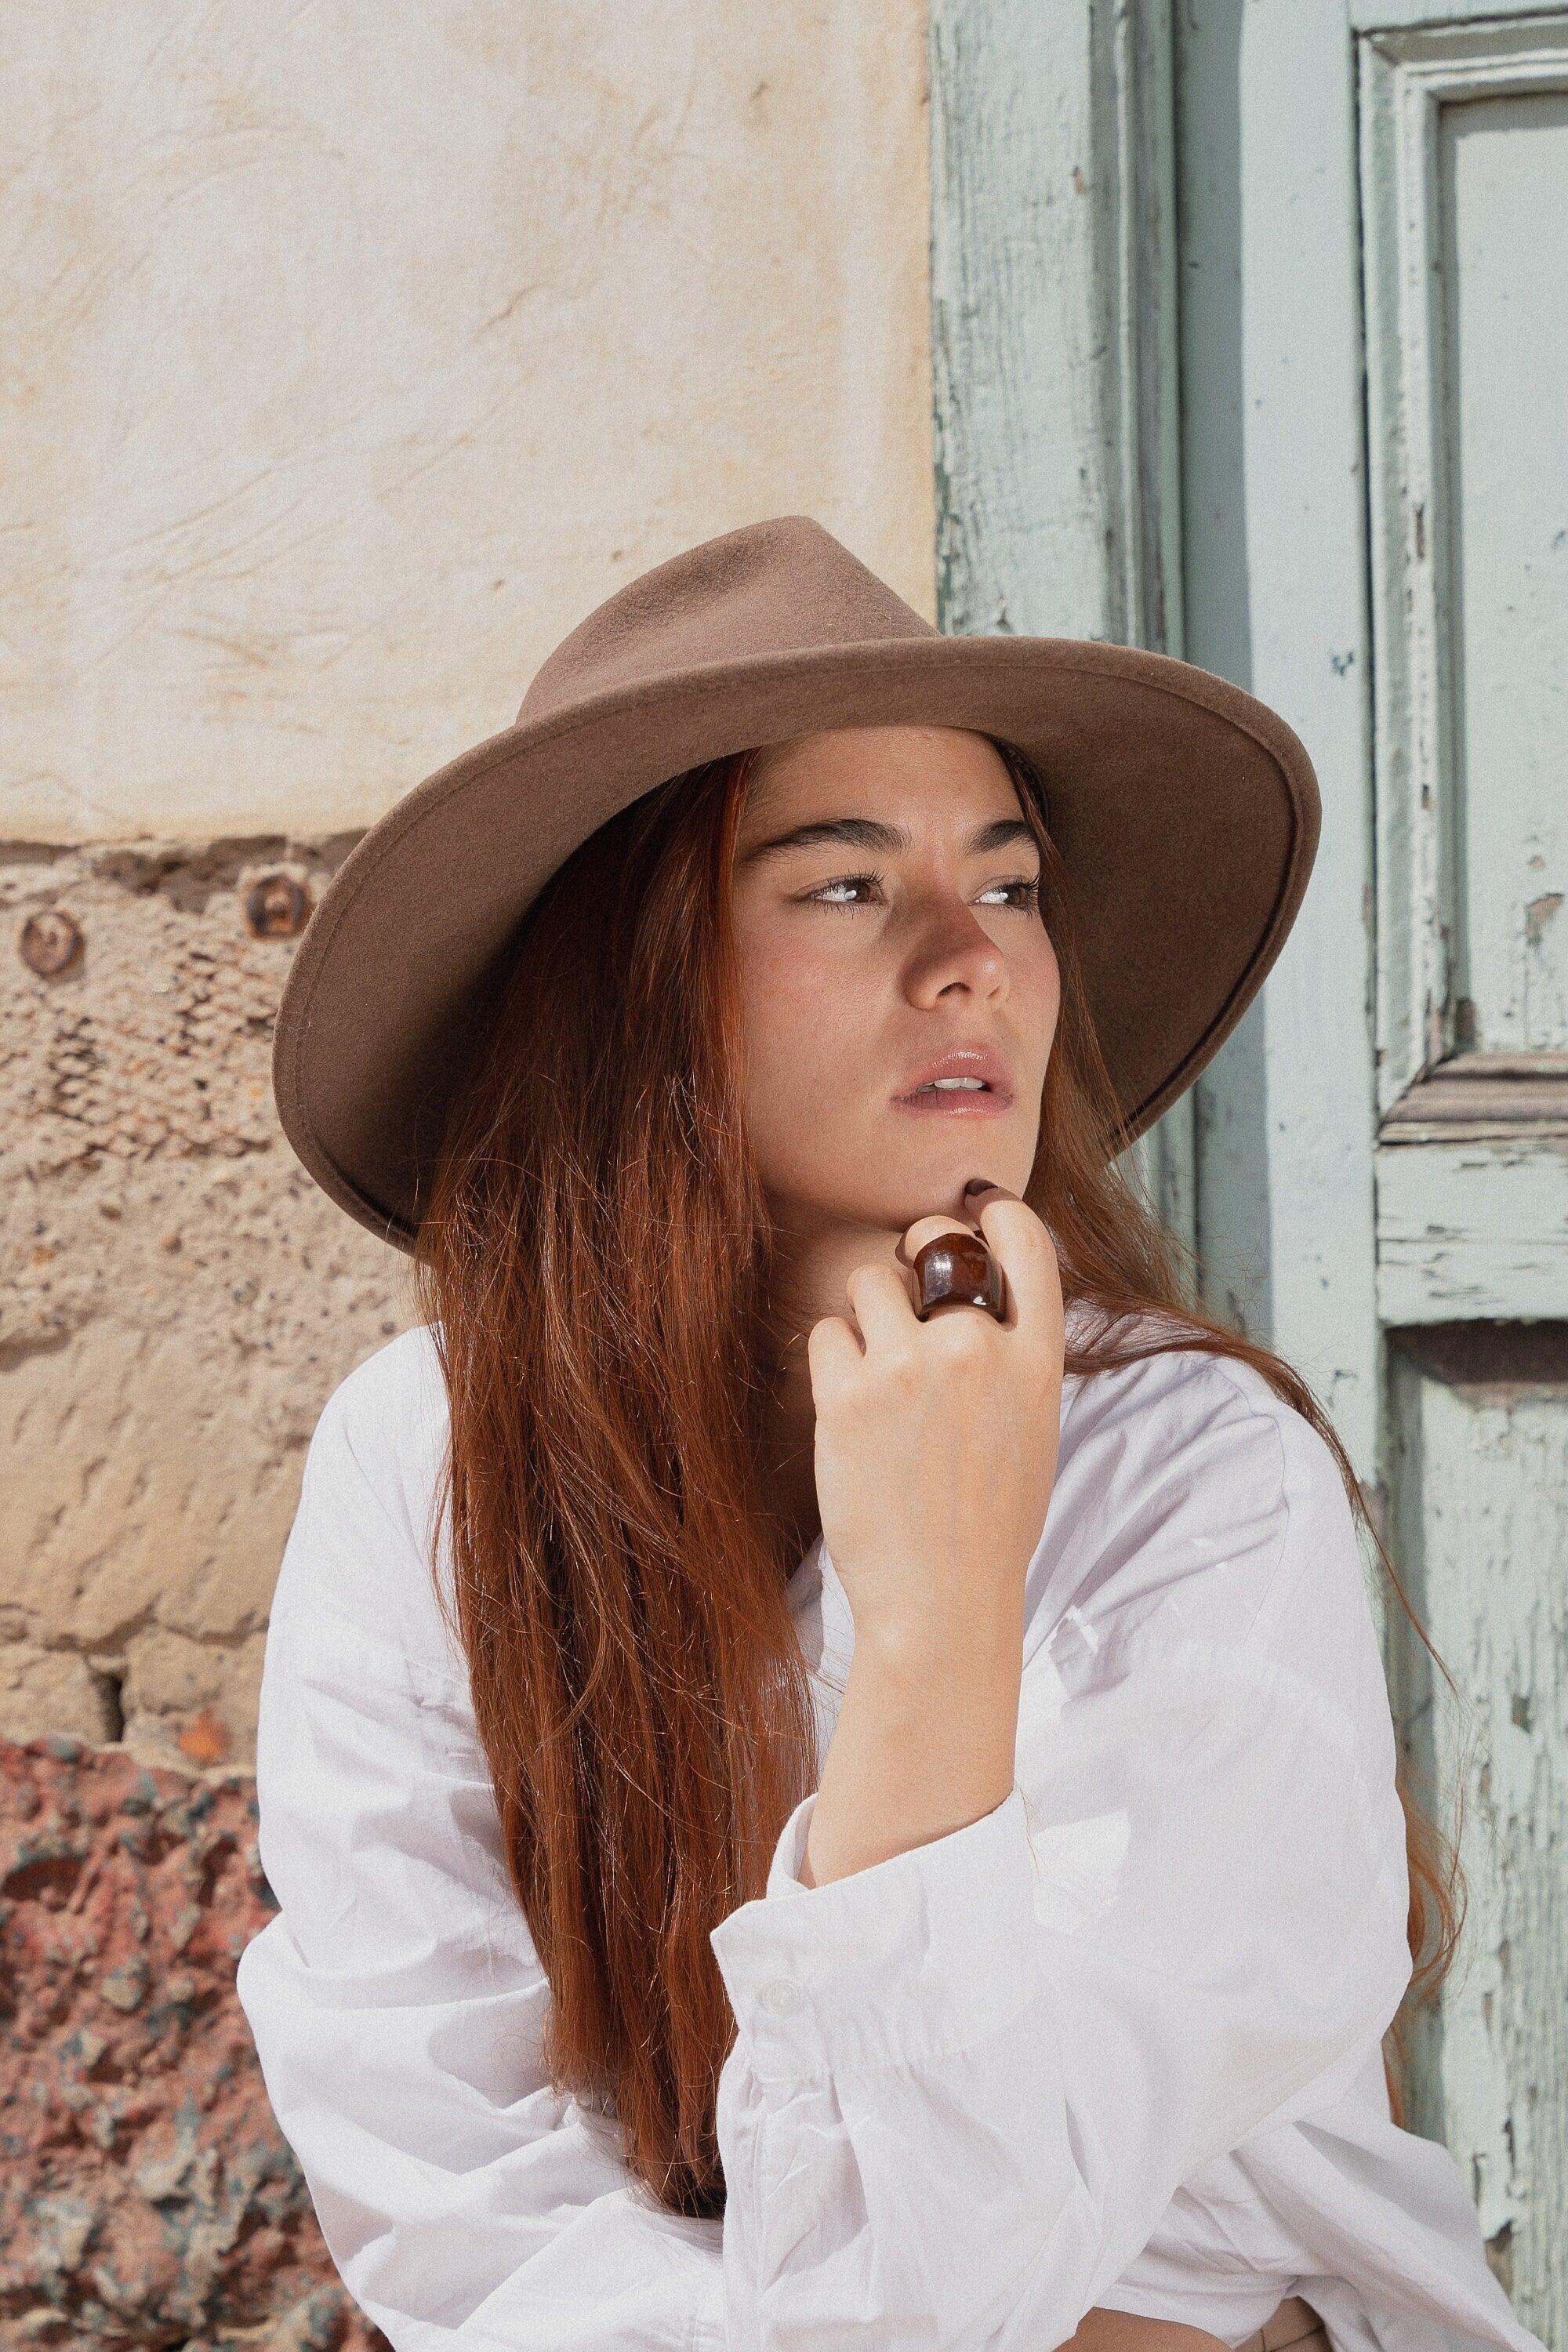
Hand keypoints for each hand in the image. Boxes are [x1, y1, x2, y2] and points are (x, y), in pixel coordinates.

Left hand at [806, 1183, 1064, 1663]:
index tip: (972, 1210)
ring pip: (867, 1281)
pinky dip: (831, 1362)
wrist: (939, 1602)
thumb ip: (1009, 1357)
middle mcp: (977, 1351)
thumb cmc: (986, 1524)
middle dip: (910, 1258)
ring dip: (863, 1316)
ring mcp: (910, 1369)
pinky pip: (826, 1333)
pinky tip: (849, 1410)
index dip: (993, 1211)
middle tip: (898, 1297)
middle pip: (931, 1245)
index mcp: (1036, 1361)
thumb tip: (970, 1294)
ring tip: (876, 1377)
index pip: (1026, 1241)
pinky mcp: (848, 1396)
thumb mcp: (1032, 1430)